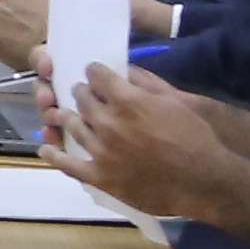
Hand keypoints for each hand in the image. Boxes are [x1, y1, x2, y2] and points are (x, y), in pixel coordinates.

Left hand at [39, 61, 233, 219]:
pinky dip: (53, 155)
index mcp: (127, 100)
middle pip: (83, 99)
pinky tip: (46, 147)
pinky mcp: (100, 176)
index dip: (95, 72)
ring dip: (66, 116)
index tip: (93, 72)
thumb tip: (125, 68)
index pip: (98, 77)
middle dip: (81, 92)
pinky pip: (67, 164)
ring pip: (73, 126)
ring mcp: (101, 150)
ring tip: (64, 112)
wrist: (204, 180)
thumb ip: (146, 82)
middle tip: (81, 92)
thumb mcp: (175, 100)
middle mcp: (108, 122)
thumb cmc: (195, 137)